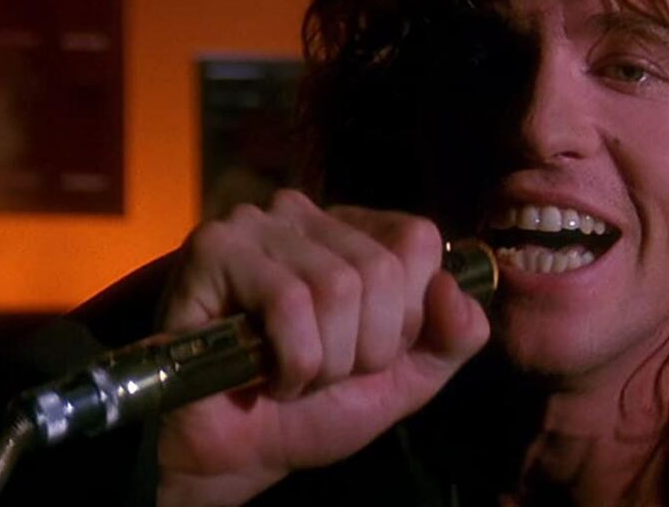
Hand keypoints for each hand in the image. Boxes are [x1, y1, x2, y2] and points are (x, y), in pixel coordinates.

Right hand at [155, 190, 489, 506]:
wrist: (243, 454)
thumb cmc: (318, 406)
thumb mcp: (409, 375)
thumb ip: (455, 335)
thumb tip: (454, 289)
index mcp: (355, 231)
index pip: (417, 238)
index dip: (408, 315)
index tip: (371, 352)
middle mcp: (305, 215)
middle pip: (380, 269)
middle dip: (365, 348)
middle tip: (327, 371)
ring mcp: (256, 226)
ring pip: (336, 286)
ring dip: (324, 361)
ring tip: (295, 374)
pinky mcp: (213, 250)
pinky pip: (287, 301)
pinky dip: (290, 360)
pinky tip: (266, 374)